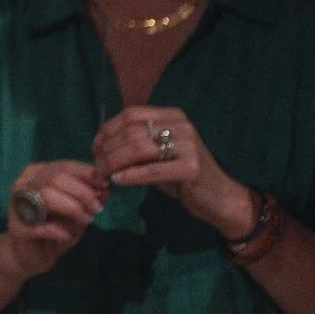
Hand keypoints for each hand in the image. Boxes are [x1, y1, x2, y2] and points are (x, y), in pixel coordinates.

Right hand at [0, 159, 106, 278]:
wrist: (31, 256)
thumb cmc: (54, 228)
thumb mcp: (76, 212)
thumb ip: (88, 200)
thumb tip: (107, 189)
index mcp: (37, 174)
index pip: (62, 166)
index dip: (85, 174)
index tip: (104, 185)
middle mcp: (24, 184)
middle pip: (55, 178)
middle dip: (82, 192)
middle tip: (97, 208)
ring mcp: (18, 205)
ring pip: (47, 195)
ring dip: (73, 208)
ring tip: (86, 220)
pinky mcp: (18, 227)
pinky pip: (42, 225)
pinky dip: (60, 230)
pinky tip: (68, 235)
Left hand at [93, 107, 255, 237]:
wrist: (220, 198)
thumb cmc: (184, 176)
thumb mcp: (159, 155)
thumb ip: (136, 146)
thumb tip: (101, 147)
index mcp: (172, 116)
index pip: (131, 114)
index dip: (108, 129)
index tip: (94, 147)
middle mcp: (181, 125)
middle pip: (132, 131)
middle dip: (108, 148)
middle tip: (96, 165)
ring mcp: (188, 145)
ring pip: (139, 148)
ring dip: (115, 162)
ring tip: (103, 174)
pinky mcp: (191, 168)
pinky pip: (153, 169)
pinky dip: (131, 175)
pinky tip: (118, 181)